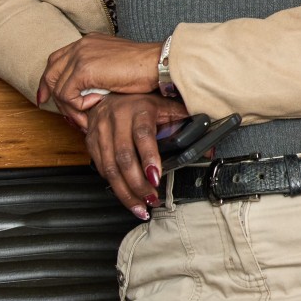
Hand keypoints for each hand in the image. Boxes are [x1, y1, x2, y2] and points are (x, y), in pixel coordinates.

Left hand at [38, 33, 161, 126]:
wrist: (158, 63)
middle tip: (66, 114)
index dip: (50, 80)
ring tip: (89, 114)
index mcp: (89, 42)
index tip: (48, 97)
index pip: (58, 60)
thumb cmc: (146, 67)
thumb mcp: (115, 65)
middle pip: (51, 72)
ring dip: (72, 106)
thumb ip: (98, 71)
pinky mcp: (83, 70)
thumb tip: (86, 91)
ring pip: (58, 87)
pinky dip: (79, 105)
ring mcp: (81, 56)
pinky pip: (67, 94)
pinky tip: (97, 102)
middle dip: (53, 96)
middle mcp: (81, 45)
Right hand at [84, 93, 189, 219]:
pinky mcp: (91, 142)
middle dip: (138, 183)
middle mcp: (116, 120)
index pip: (143, 136)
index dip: (149, 158)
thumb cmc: (140, 102)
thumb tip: (210, 143)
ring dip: (125, 191)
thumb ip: (186, 122)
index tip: (156, 177)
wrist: (108, 94)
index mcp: (138, 110)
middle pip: (124, 158)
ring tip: (140, 206)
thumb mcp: (165, 106)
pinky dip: (113, 185)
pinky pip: (101, 169)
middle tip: (151, 198)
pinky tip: (126, 196)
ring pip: (109, 168)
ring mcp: (101, 132)